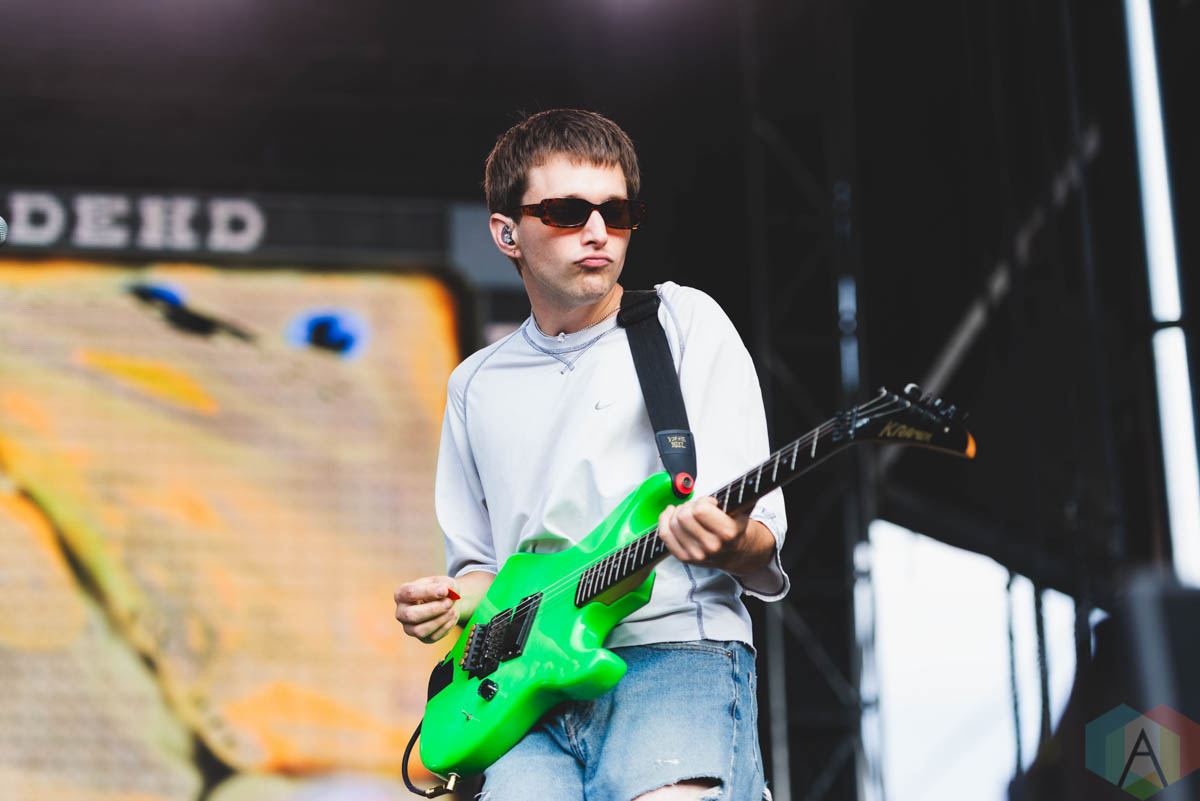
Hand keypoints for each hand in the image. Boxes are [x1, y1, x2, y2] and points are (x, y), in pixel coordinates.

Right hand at [394, 576, 459, 642]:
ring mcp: (410, 628)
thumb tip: (444, 591)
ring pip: (420, 630)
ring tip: (452, 609)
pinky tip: (452, 616)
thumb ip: (445, 584)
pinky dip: (446, 626)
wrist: (447, 602)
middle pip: (411, 615)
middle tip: (449, 602)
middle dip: (433, 609)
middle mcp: (401, 612)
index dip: (428, 592)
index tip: (444, 590)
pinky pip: (433, 636)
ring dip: (440, 620)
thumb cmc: (441, 589)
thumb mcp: (443, 582)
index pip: (410, 593)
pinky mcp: (422, 638)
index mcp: (402, 594)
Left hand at [656, 496, 774, 574]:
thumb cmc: (736, 527)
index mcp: (727, 533)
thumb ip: (744, 495)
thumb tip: (752, 480)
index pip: (699, 510)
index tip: (711, 503)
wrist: (737, 553)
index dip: (704, 501)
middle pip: (683, 516)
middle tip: (698, 508)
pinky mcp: (684, 557)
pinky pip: (665, 535)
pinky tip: (671, 514)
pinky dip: (665, 520)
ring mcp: (696, 554)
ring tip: (690, 513)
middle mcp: (711, 546)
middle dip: (690, 506)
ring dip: (679, 512)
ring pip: (672, 524)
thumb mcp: (743, 510)